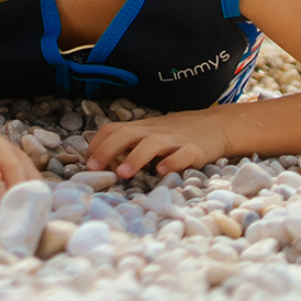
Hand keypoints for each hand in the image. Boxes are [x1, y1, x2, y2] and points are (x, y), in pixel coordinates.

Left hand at [89, 110, 230, 179]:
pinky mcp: (195, 150)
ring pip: (151, 143)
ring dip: (135, 157)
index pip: (112, 130)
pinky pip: (183, 154)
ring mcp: (174, 139)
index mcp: (139, 128)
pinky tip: (162, 171)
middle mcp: (153, 131)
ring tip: (124, 174)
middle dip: (107, 150)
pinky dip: (172, 162)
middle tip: (94, 168)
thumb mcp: (149, 136)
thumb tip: (104, 164)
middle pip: (125, 134)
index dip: (97, 144)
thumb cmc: (174, 135)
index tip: (86, 162)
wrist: (214, 125)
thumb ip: (129, 147)